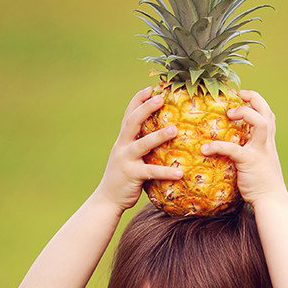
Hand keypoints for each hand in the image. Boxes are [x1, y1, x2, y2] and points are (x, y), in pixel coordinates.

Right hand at [92, 86, 182, 211]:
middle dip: (146, 108)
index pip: (129, 115)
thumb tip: (162, 138)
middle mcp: (122, 146)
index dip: (138, 100)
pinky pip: (151, 172)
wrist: (107, 199)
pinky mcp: (131, 175)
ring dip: (159, 136)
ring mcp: (125, 160)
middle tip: (161, 97)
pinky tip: (180, 172)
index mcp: (122, 141)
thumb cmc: (124, 178)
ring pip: (142, 144)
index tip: (150, 88)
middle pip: (132, 122)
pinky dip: (166, 172)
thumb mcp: (129, 158)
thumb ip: (141, 147)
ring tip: (175, 129)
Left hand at [200, 90, 287, 205]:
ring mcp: (260, 151)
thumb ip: (251, 151)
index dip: (257, 101)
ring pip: (261, 123)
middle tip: (238, 97)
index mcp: (268, 142)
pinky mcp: (249, 162)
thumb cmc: (263, 184)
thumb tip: (233, 147)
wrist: (271, 201)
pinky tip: (206, 149)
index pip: (268, 114)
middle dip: (254, 99)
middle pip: (267, 112)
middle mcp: (266, 143)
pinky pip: (233, 149)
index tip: (243, 97)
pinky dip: (218, 146)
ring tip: (228, 114)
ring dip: (245, 114)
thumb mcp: (260, 163)